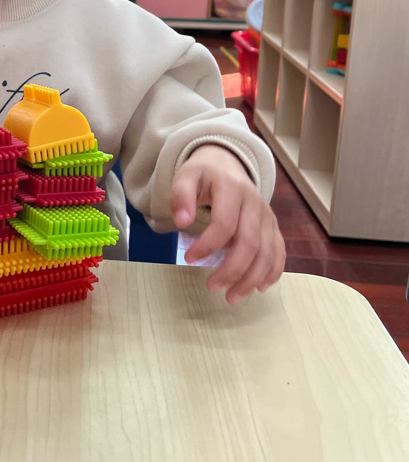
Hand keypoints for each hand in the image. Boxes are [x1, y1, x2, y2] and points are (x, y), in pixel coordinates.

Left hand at [170, 145, 284, 303]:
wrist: (226, 164)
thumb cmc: (203, 175)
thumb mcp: (186, 177)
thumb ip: (180, 196)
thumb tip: (181, 221)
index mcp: (232, 188)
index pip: (225, 223)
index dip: (208, 245)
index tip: (189, 258)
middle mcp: (255, 203)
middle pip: (250, 242)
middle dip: (232, 270)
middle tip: (211, 287)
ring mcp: (267, 215)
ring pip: (267, 252)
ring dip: (251, 278)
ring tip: (232, 297)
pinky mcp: (273, 226)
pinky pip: (279, 251)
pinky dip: (273, 271)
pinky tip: (259, 287)